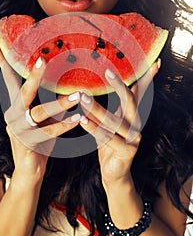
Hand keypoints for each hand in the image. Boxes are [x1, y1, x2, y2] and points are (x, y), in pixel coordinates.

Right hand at [0, 40, 80, 182]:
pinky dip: (65, 125)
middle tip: (44, 60)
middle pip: (23, 91)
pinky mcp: (28, 144)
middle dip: (33, 76)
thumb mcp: (41, 117)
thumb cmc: (39, 138)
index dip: (2, 61)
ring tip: (78, 96)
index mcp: (15, 105)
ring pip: (39, 113)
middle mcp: (14, 115)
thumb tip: (64, 83)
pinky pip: (49, 132)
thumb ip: (46, 101)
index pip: (8, 79)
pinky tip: (78, 119)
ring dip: (60, 104)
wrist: (30, 169)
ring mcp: (19, 130)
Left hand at [79, 60, 160, 185]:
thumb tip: (104, 87)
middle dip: (120, 86)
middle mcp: (136, 124)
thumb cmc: (110, 143)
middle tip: (107, 71)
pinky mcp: (126, 152)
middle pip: (131, 102)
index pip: (141, 93)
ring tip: (83, 98)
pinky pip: (107, 138)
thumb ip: (111, 106)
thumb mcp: (111, 122)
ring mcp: (133, 139)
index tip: (154, 62)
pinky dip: (94, 128)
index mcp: (133, 115)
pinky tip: (82, 120)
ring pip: (114, 121)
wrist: (114, 173)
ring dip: (97, 108)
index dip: (148, 78)